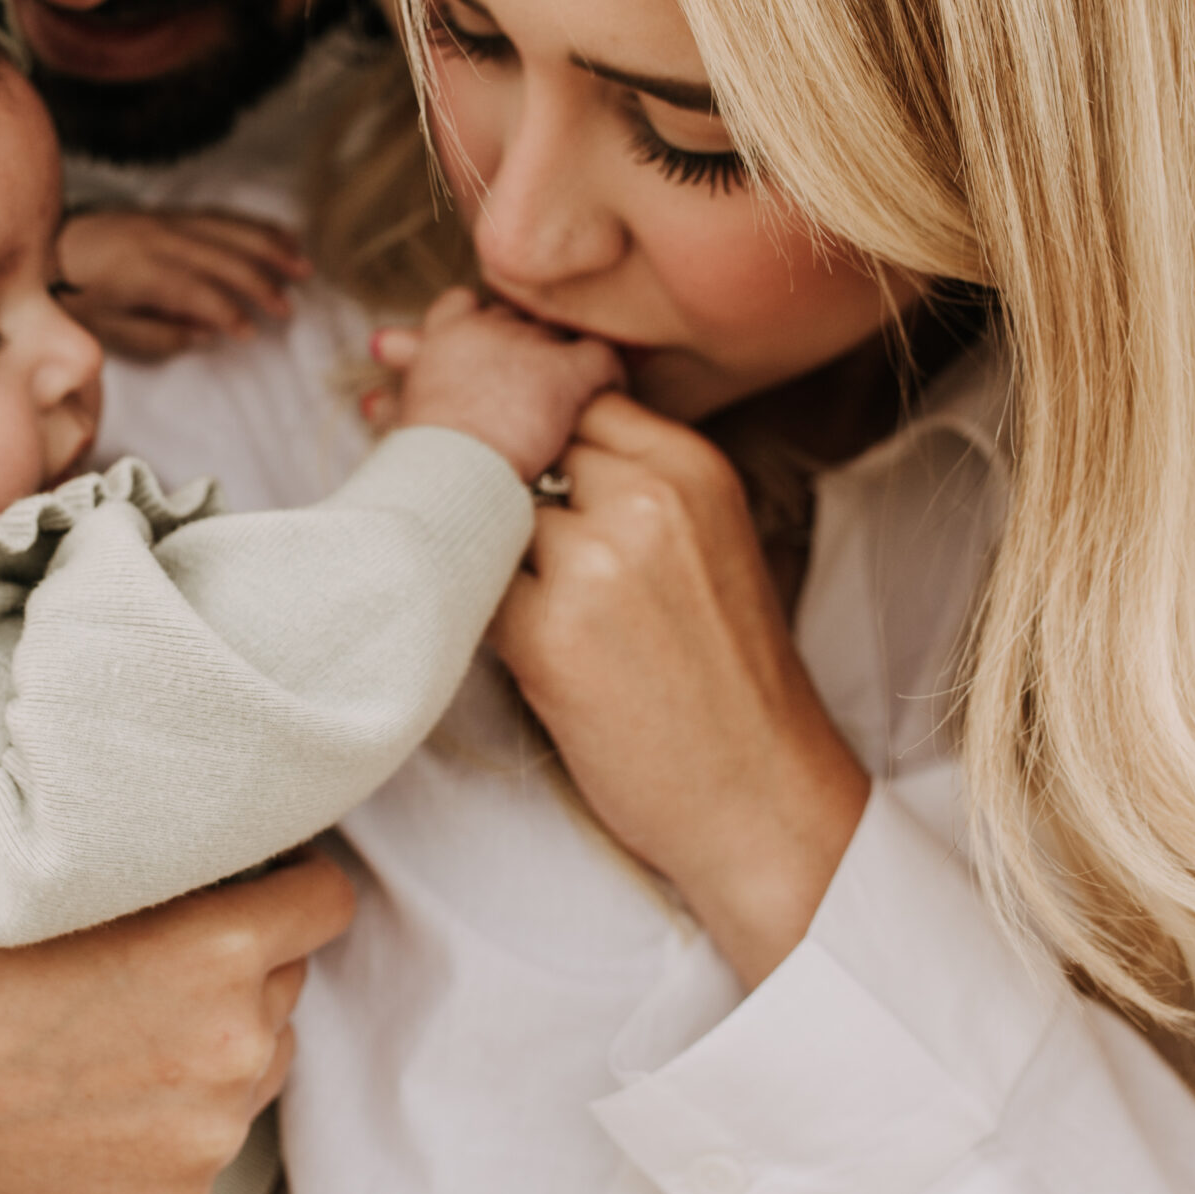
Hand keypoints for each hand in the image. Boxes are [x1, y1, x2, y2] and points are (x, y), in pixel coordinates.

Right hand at [0, 851, 352, 1193]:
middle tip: (147, 953)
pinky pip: (214, 1128)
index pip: (327, 898)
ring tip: (115, 1025)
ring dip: (219, 1035)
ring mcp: (210, 1131)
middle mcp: (234, 1043)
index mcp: (221, 945)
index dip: (283, 883)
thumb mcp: (80, 881)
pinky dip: (174, 1110)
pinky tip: (96, 1091)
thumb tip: (263, 858)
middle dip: (241, 960)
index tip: (242, 882)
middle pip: (289, 977)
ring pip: (262, 1054)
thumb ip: (186, 877)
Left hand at [58, 205, 309, 357]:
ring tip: (302, 265)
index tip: (251, 334)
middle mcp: (159, 240)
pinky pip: (220, 215)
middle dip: (261, 283)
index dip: (228, 312)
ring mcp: (166, 220)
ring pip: (229, 229)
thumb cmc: (74, 296)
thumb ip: (159, 333)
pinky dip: (253, 225)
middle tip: (289, 309)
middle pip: (222, 257)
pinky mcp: (169, 213)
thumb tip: (208, 334)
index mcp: (141, 272)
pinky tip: (281, 234)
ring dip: (269, 246)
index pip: (197, 291)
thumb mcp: (107, 328)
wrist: (46, 246)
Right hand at [373, 287, 621, 485]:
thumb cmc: (419, 460)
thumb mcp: (396, 421)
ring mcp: (529, 345)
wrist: (450, 471)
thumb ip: (391, 402)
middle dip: (520, 348)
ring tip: (572, 390)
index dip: (476, 327)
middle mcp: (486, 326)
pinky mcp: (566, 371)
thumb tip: (373, 401)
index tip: (481, 351)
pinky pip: (602, 357)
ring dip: (561, 360)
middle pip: (515, 321)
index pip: (463, 307)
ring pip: (557, 336)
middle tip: (531, 379)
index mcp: (443, 336)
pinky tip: (610, 393)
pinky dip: (610, 375)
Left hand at [490, 391, 867, 984]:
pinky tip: (482, 627)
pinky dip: (466, 601)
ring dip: (470, 542)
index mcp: (692, 467)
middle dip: (478, 466)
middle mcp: (648, 498)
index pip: (572, 399)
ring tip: (473, 576)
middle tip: (433, 478)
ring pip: (485, 511)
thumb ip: (635, 486)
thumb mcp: (711, 547)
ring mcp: (598, 562)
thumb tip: (525, 444)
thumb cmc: (729, 679)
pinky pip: (473, 586)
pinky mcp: (551, 634)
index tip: (476, 426)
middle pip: (519, 443)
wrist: (761, 794)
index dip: (518, 416)